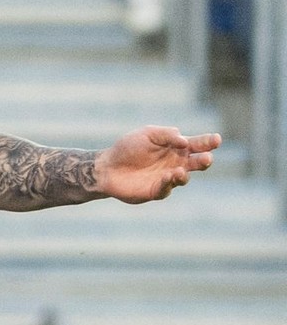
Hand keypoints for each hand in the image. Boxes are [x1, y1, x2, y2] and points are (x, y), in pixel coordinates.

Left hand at [96, 126, 219, 203]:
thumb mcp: (147, 134)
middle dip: (203, 160)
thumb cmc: (128, 148)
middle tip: (207, 158)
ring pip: (183, 177)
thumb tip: (184, 140)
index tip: (217, 139)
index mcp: (175, 147)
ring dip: (184, 174)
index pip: (196, 145)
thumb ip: (166, 134)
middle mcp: (176, 163)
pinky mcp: (157, 191)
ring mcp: (168, 178)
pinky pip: (166, 188)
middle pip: (196, 162)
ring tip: (180, 170)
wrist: (107, 167)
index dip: (207, 142)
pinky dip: (168, 182)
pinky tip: (168, 176)